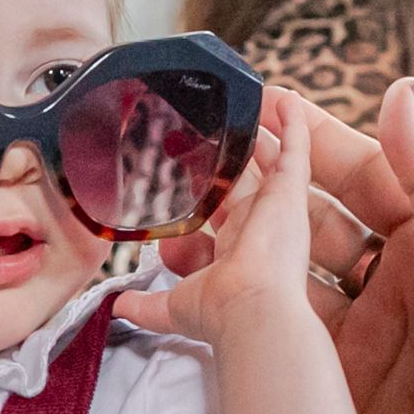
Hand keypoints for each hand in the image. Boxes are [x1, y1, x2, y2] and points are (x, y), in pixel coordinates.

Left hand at [113, 100, 318, 342]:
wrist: (249, 309)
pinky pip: (298, 150)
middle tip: (219, 124)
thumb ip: (144, 303)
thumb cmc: (218, 311)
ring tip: (253, 102)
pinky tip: (290, 102)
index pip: (223, 208)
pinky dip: (295, 126)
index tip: (198, 167)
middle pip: (247, 177)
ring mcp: (279, 207)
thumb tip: (115, 304)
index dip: (212, 187)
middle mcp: (259, 225)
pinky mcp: (292, 193)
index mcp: (235, 247)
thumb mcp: (171, 305)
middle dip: (236, 152)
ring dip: (265, 132)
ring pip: (274, 159)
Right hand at [162, 81, 413, 413]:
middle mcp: (395, 281)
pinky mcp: (333, 389)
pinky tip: (192, 296)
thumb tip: (404, 93)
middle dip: (256, 195)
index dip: (309, 140)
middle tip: (194, 171)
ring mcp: (360, 337)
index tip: (257, 106)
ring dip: (236, 253)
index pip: (362, 172)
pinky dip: (237, 318)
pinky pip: (275, 342)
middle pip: (311, 222)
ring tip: (177, 230)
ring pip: (283, 279)